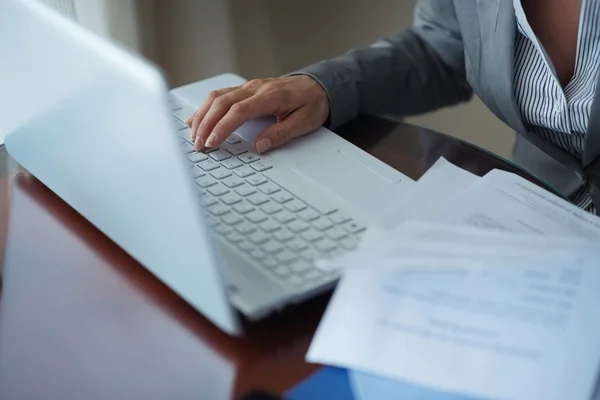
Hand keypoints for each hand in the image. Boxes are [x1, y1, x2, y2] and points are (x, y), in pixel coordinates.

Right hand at [185, 75, 328, 152]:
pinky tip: (197, 119)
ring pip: (217, 97)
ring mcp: (249, 87)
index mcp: (269, 96)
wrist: (318, 86)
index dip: (223, 127)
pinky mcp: (245, 89)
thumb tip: (260, 146)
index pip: (239, 111)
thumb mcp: (304, 122)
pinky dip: (206, 108)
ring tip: (193, 135)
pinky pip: (220, 95)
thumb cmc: (311, 103)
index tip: (212, 142)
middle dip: (206, 124)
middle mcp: (255, 88)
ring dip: (202, 115)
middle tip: (198, 145)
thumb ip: (281, 134)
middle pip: (222, 103)